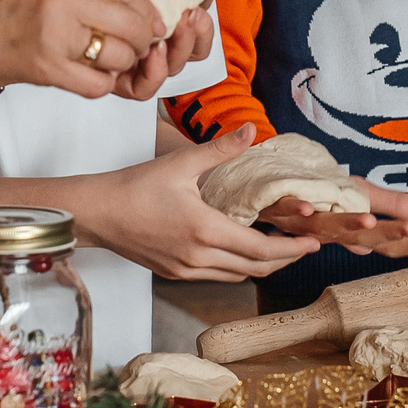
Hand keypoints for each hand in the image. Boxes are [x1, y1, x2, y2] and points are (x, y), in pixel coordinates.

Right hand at [0, 0, 167, 100]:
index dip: (148, 10)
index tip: (153, 21)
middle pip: (133, 23)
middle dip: (144, 39)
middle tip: (139, 44)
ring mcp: (54, 33)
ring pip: (119, 55)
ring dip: (122, 62)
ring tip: (110, 59)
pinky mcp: (43, 67)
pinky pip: (95, 83)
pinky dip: (100, 83)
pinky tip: (89, 75)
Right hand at [74, 127, 322, 281]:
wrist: (95, 213)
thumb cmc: (133, 186)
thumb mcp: (179, 164)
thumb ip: (219, 150)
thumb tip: (251, 131)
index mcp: (205, 230)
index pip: (261, 249)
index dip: (291, 249)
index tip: (312, 244)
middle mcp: (198, 257)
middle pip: (254, 269)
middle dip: (284, 260)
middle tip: (304, 248)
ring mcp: (185, 270)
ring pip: (236, 276)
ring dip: (260, 266)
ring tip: (279, 249)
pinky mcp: (174, 273)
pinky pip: (216, 276)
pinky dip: (236, 267)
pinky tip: (241, 251)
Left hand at [109, 0, 219, 100]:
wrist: (61, 2)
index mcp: (165, 22)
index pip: (198, 21)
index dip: (207, 1)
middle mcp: (157, 45)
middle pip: (194, 49)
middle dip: (200, 31)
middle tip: (194, 13)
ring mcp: (140, 65)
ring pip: (175, 67)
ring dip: (183, 47)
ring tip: (178, 26)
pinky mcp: (120, 82)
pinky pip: (144, 88)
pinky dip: (156, 72)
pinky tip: (156, 50)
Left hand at [263, 181, 407, 257]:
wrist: (264, 186)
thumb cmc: (316, 195)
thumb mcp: (359, 195)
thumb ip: (393, 204)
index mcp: (351, 229)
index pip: (387, 241)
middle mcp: (330, 231)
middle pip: (363, 236)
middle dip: (387, 234)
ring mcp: (303, 222)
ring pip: (327, 226)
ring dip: (347, 224)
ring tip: (370, 221)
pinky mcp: (278, 205)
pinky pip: (286, 208)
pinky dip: (296, 208)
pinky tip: (308, 208)